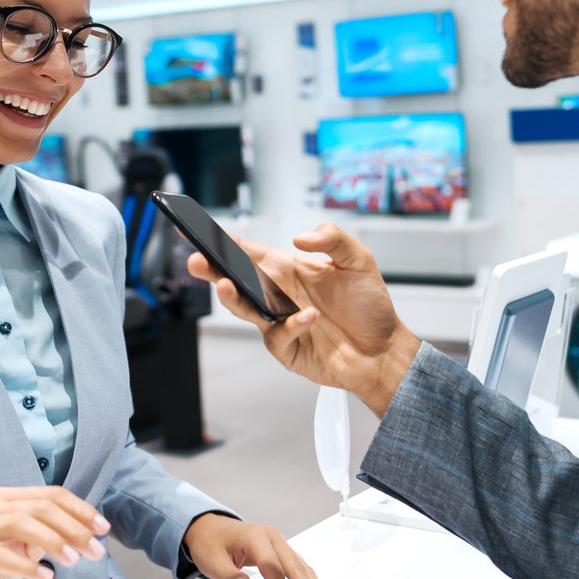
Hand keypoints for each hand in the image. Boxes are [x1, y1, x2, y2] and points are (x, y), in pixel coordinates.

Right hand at [0, 485, 107, 578]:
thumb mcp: (21, 552)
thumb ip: (46, 538)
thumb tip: (83, 532)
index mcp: (2, 501)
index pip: (49, 495)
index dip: (80, 510)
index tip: (104, 529)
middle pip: (38, 507)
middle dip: (73, 527)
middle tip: (96, 551)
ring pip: (18, 523)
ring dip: (52, 541)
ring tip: (74, 561)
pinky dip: (24, 564)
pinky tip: (45, 576)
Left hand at [183, 514, 330, 578]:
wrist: (210, 527)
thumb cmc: (210, 544)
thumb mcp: (211, 562)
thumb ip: (228, 576)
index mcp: (255, 537)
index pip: (272, 567)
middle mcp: (272, 537)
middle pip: (295, 566)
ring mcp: (280, 542)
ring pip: (303, 566)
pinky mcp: (283, 550)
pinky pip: (300, 566)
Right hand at [187, 223, 421, 418]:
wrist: (384, 350)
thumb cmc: (369, 306)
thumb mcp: (359, 261)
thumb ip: (334, 239)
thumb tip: (300, 237)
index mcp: (286, 269)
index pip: (247, 251)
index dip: (220, 240)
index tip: (195, 228)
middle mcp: (277, 295)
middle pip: (235, 279)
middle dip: (212, 269)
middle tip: (196, 260)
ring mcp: (278, 322)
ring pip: (245, 309)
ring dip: (233, 298)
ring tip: (227, 285)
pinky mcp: (286, 348)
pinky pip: (279, 335)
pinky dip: (292, 325)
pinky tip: (309, 317)